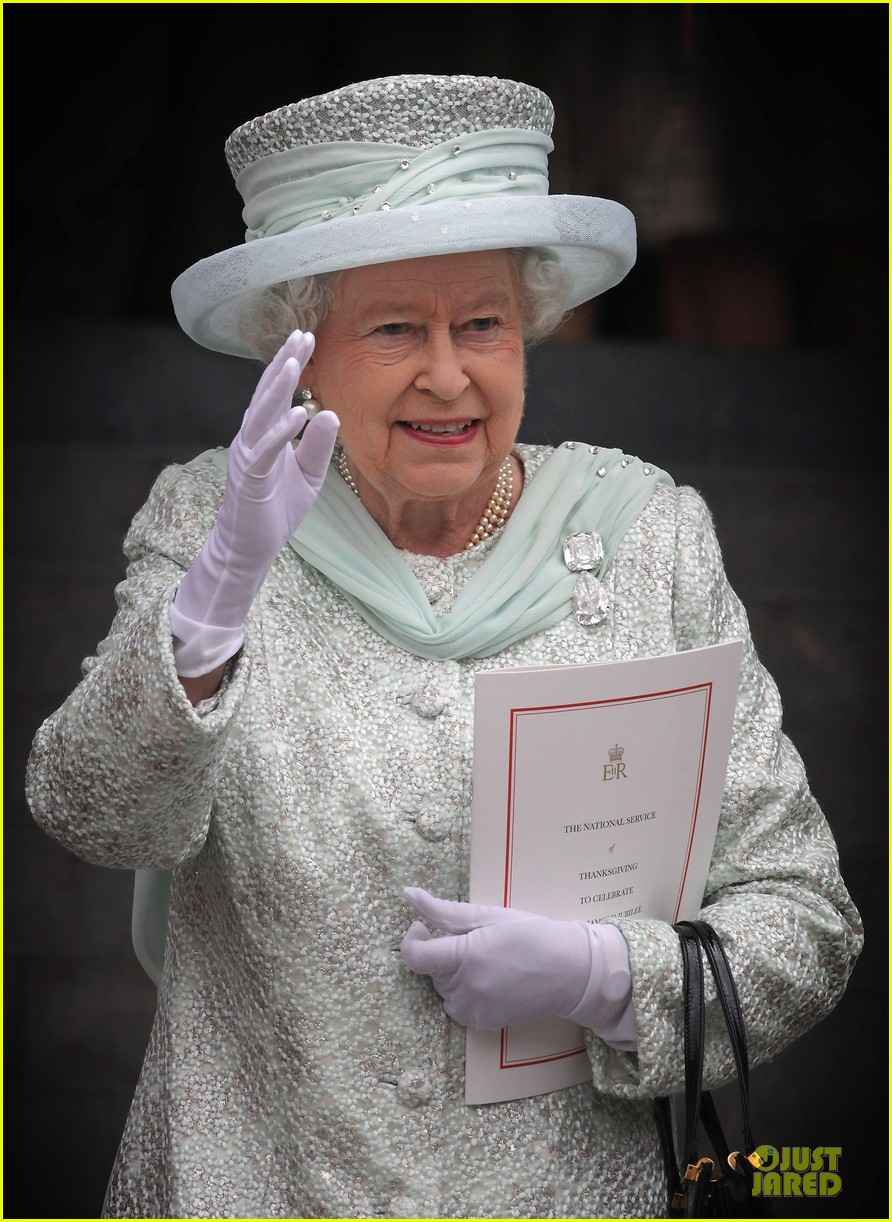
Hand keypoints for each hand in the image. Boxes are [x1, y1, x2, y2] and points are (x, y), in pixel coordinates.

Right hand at [171, 330, 338, 675]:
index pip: (277, 393)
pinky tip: (297, 413)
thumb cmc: (276, 511)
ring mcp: (247, 456)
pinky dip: (281, 431)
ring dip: (277, 389)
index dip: (290, 365)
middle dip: (284, 363)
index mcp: (264, 435)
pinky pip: (265, 450)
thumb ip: (317, 446)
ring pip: (261, 415)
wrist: (251, 548)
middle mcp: (251, 439)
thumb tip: (330, 413)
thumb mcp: (308, 477)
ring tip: (294, 363)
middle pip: (267, 394)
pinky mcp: (249, 478)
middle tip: (302, 334)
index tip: (306, 337)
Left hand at [400, 887, 633, 1036]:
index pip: (415, 957)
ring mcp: (475, 1011)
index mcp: (466, 957)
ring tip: (485, 959)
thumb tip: (408, 894)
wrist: (570, 970)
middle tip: (474, 940)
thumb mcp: (487, 915)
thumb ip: (443, 910)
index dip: (411, 940)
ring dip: (452, 974)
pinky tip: (490, 979)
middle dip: (442, 954)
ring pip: (444, 990)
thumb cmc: (531, 934)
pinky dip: (465, 992)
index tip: (420, 927)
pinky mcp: (485, 1024)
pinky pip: (459, 1007)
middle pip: (432, 971)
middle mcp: (466, 989)